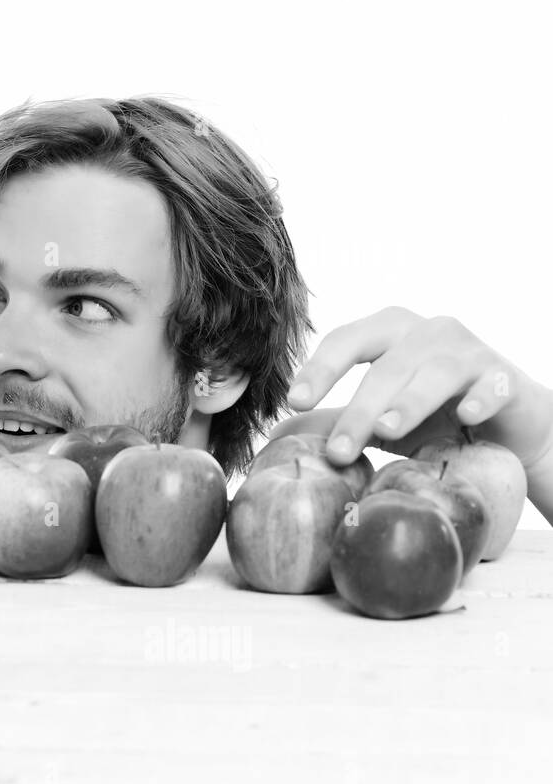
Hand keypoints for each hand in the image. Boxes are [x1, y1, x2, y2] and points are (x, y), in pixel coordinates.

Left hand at [267, 306, 552, 470]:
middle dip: (359, 409)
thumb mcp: (376, 416)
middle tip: (338, 451)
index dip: (319, 369)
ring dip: (409, 403)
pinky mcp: (505, 378)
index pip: (345, 340)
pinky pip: (492, 385)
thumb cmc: (431, 414)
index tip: (296, 401)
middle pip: (386, 366)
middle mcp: (427, 332)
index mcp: (387, 332)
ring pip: (435, 372)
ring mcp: (469, 352)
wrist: (504, 426)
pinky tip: (465, 417)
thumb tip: (278, 435)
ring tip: (385, 432)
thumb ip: (332, 420)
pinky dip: (479, 398)